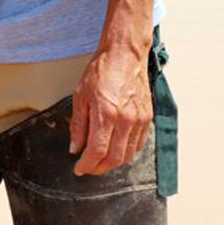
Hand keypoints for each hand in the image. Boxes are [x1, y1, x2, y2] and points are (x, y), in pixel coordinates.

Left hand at [69, 46, 152, 176]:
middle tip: (89, 167)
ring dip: (113, 163)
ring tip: (101, 160)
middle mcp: (125, 120)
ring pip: (128, 155)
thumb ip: (78, 124)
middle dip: (99, 168)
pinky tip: (117, 148)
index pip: (97, 151)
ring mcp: (139, 120)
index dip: (87, 165)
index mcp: (106, 114)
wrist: (125, 55)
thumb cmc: (101, 71)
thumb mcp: (80, 95)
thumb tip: (75, 148)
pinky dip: (127, 152)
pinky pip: (139, 145)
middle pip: (114, 159)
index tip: (79, 169)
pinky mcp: (148, 118)